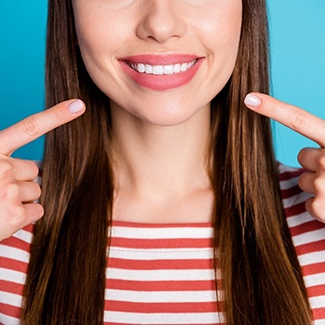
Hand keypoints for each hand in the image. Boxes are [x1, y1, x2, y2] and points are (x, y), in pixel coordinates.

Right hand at [0, 99, 84, 240]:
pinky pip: (38, 210)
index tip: (78, 105)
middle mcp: (0, 167)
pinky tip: (4, 218)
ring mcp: (8, 190)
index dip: (56, 116)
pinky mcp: (15, 214)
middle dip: (20, 179)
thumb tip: (34, 168)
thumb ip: (2, 159)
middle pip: (33, 170)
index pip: (29, 128)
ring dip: (20, 198)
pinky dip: (24, 215)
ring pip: (35, 190)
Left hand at [245, 92, 324, 222]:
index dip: (272, 108)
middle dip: (315, 162)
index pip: (299, 119)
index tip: (249, 98)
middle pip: (303, 156)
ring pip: (303, 180)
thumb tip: (309, 151)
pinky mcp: (321, 208)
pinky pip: (309, 203)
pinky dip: (321, 206)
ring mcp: (323, 184)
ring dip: (319, 184)